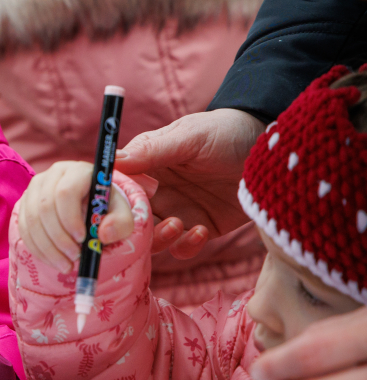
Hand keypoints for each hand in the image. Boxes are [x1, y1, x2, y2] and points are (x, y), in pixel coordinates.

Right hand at [16, 161, 139, 271]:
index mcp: (77, 171)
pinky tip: (53, 261)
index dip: (70, 218)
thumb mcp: (121, 214)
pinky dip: (38, 249)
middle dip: (59, 237)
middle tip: (74, 257)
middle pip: (45, 207)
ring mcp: (34, 189)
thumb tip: (103, 234)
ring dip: (48, 247)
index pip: (65, 192)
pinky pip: (24, 228)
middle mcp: (51, 176)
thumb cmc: (105, 208)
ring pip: (32, 220)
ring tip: (66, 264)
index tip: (82, 239)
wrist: (89, 207)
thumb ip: (121, 223)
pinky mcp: (25, 205)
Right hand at [115, 108, 264, 250]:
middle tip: (142, 228)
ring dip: (157, 239)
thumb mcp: (190, 137)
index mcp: (143, 164)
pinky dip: (186, 246)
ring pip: (150, 238)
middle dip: (130, 228)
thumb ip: (153, 151)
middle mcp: (154, 190)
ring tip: (177, 225)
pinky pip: (181, 248)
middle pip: (127, 217)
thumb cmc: (225, 131)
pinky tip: (201, 231)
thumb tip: (114, 161)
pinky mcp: (199, 228)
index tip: (112, 210)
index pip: (115, 186)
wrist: (271, 151)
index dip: (109, 200)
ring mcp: (176, 211)